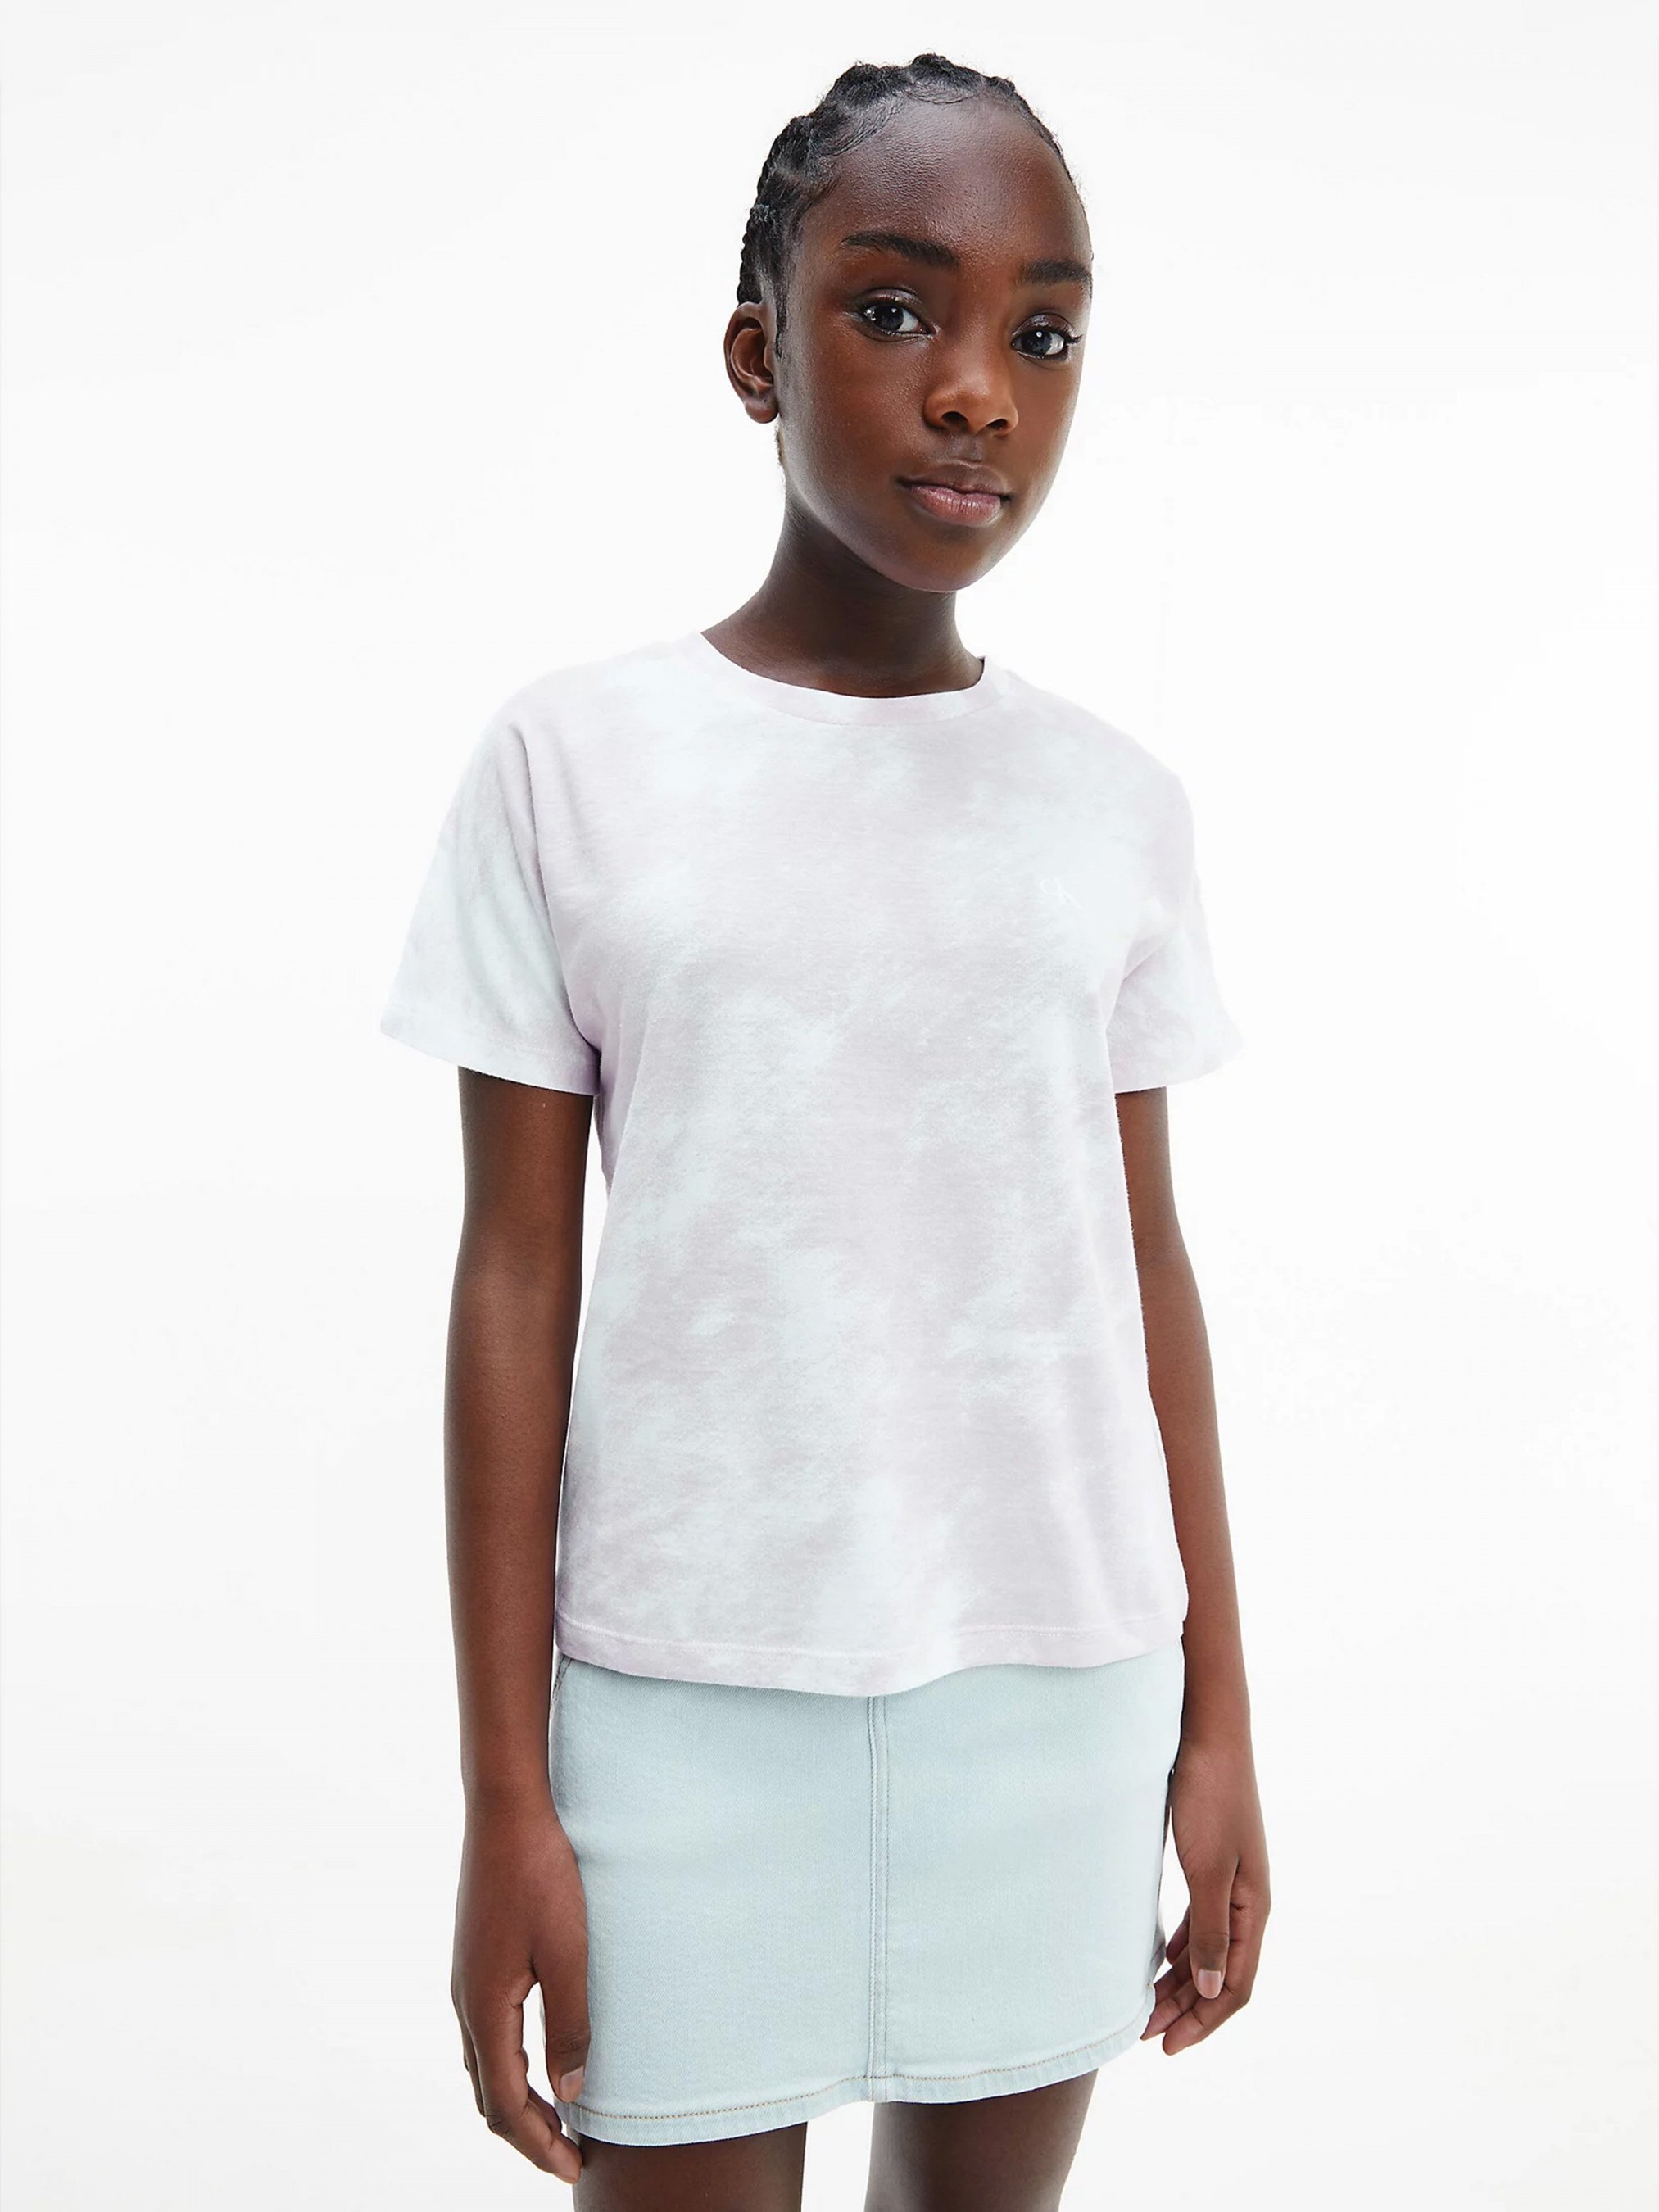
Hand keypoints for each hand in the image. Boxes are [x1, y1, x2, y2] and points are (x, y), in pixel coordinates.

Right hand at [451, 1795, 589, 2180]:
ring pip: (484, 2064)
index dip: (539, 2144)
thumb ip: (570, 2024)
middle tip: (569, 2156)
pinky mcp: (477, 1956)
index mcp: (485, 2008)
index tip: (574, 2167)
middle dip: (527, 2133)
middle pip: (488, 2093)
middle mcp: (466, 2000)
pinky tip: (538, 2056)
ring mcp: (467, 1978)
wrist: (507, 1808)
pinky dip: (510, 2064)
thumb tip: (572, 2092)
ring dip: (517, 2100)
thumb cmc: (542, 1874)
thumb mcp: (568, 1953)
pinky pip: (487, 2033)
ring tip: (558, 2118)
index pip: (506, 2104)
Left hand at [1141, 1730, 1269, 2053]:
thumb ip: (1212, 1930)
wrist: (1207, 1735)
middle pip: (1221, 1974)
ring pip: (1207, 1949)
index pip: (1236, 1986)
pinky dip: (1181, 1947)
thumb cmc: (1209, 1797)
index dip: (1204, 2022)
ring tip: (1146, 2007)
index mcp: (1254, 1908)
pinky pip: (1199, 1922)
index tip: (1166, 2046)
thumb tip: (1214, 1992)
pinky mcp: (1210, 1862)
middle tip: (1145, 2035)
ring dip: (1180, 1981)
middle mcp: (1247, 1902)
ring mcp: (1230, 1882)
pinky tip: (1159, 1957)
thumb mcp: (1208, 1869)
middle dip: (1186, 2008)